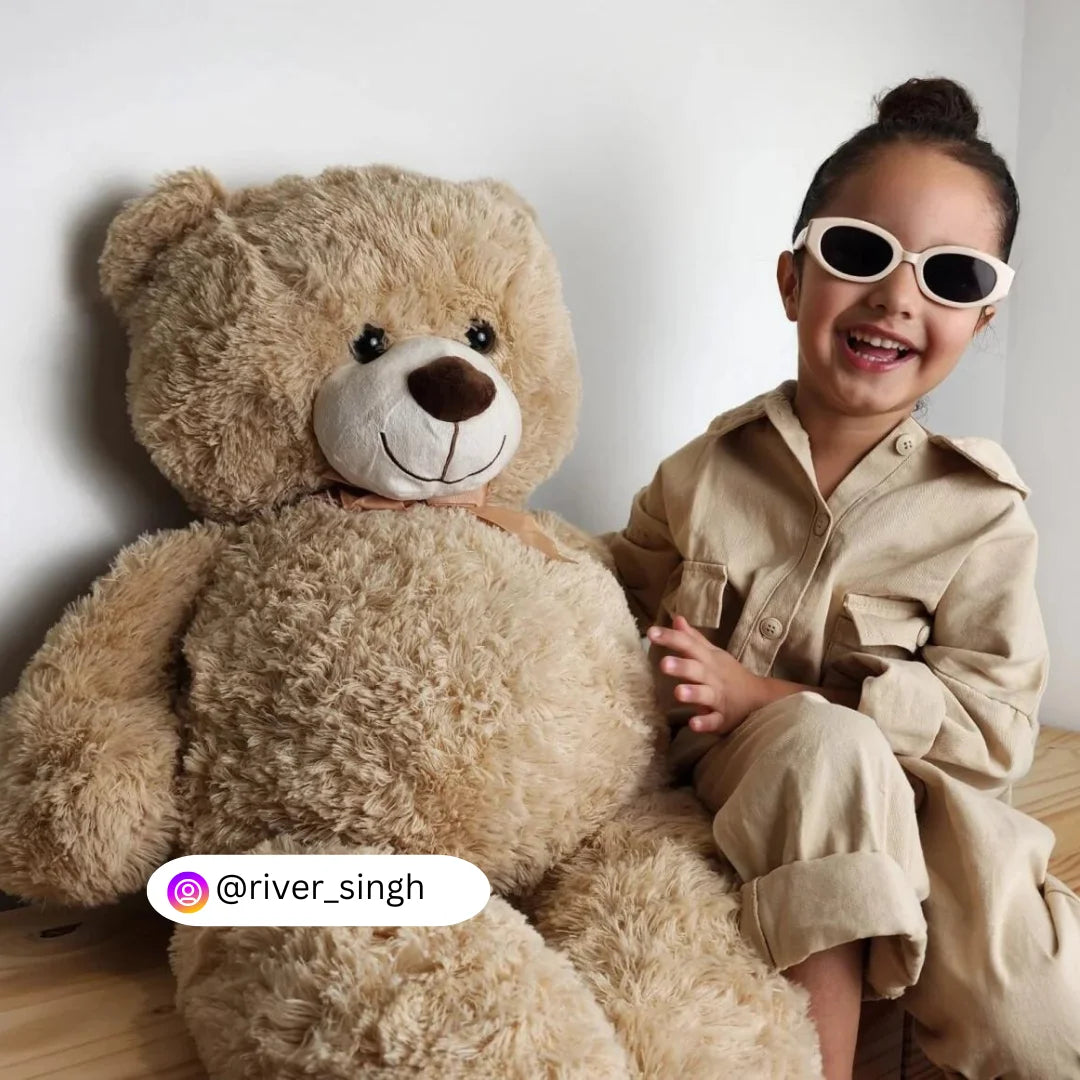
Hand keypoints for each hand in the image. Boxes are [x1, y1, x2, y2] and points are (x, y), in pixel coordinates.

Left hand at [647, 615, 767, 733]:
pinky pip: (713, 721)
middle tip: (663, 663)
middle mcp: (713, 677)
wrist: (759, 699)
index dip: (671, 638)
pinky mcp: (722, 718)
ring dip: (693, 693)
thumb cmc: (728, 674)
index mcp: (708, 660)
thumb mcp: (713, 654)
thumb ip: (693, 639)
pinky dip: (705, 723)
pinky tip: (693, 724)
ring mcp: (718, 698)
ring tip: (678, 692)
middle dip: (681, 666)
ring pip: (705, 695)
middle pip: (696, 669)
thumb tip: (676, 619)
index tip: (651, 632)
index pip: (689, 645)